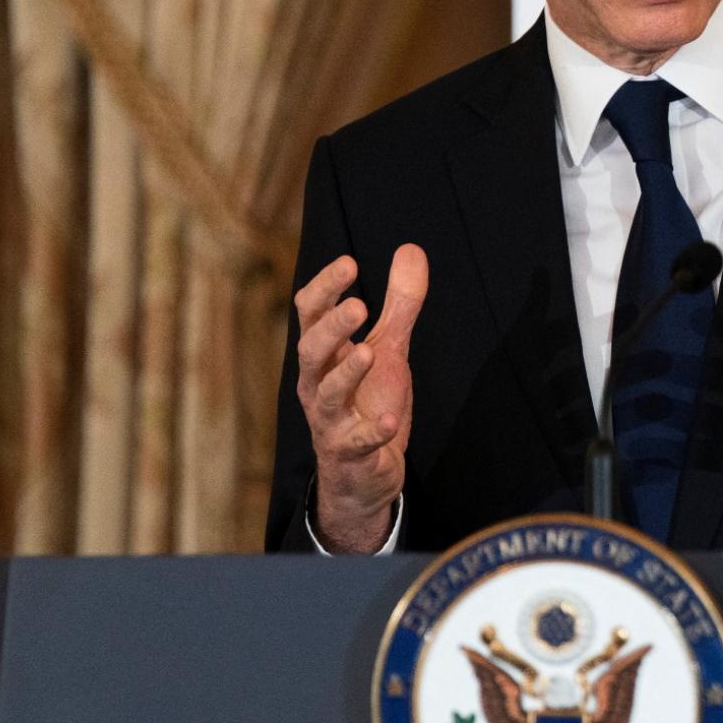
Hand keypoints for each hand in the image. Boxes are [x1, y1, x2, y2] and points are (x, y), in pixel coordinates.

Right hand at [294, 244, 427, 551]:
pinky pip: (357, 443)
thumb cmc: (368, 400)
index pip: (310, 314)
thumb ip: (400, 303)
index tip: (349, 263)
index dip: (325, 288)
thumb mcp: (388, 347)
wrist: (364, 474)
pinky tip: (391, 420)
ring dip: (347, 374)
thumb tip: (412, 248)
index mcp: (324, 355)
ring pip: (327, 395)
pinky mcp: (352, 454)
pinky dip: (373, 431)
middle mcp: (318, 385)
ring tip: (370, 353)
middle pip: (311, 351)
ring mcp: (331, 421)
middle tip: (358, 305)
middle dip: (331, 328)